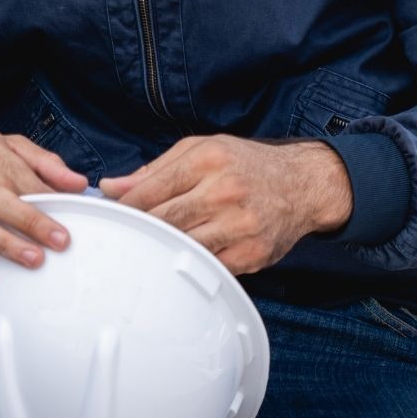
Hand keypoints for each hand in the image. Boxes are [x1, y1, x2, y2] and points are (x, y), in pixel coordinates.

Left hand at [99, 135, 351, 273]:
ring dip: (163, 249)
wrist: (303, 184)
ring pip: (183, 246)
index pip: (152, 189)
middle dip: (141, 229)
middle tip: (124, 235)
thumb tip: (113, 187)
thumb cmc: (246, 165)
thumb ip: (156, 169)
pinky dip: (193, 264)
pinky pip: (209, 267)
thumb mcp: (202, 150)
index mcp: (209, 160)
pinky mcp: (252, 253)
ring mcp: (241, 225)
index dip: (126, 206)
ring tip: (149, 248)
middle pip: (164, 220)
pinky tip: (183, 258)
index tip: (113, 214)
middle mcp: (225, 191)